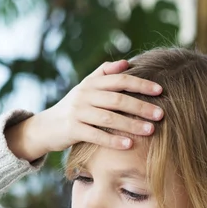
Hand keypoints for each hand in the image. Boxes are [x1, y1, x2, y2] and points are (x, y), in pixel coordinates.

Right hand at [40, 59, 162, 152]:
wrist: (46, 126)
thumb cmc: (73, 107)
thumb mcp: (86, 87)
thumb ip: (104, 73)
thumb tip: (127, 62)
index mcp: (92, 83)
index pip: (120, 80)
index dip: (141, 84)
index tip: (160, 91)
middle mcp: (85, 95)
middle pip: (118, 99)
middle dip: (141, 106)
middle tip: (161, 114)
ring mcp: (78, 112)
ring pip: (109, 118)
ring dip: (131, 124)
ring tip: (150, 131)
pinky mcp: (72, 129)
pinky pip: (96, 135)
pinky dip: (113, 140)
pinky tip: (128, 145)